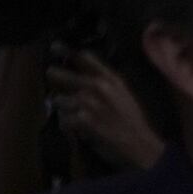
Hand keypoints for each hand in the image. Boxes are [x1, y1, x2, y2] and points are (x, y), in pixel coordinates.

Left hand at [45, 45, 161, 173]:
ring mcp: (88, 102)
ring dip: (64, 109)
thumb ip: (105, 82)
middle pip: (60, 74)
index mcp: (111, 78)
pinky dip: (68, 126)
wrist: (141, 146)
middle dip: (54, 76)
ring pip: (58, 100)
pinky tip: (78, 130)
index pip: (84, 57)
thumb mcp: (124, 94)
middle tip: (51, 75)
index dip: (66, 51)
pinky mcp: (82, 119)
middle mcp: (97, 86)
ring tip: (75, 116)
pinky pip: (63, 120)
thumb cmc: (133, 122)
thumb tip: (81, 75)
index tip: (55, 46)